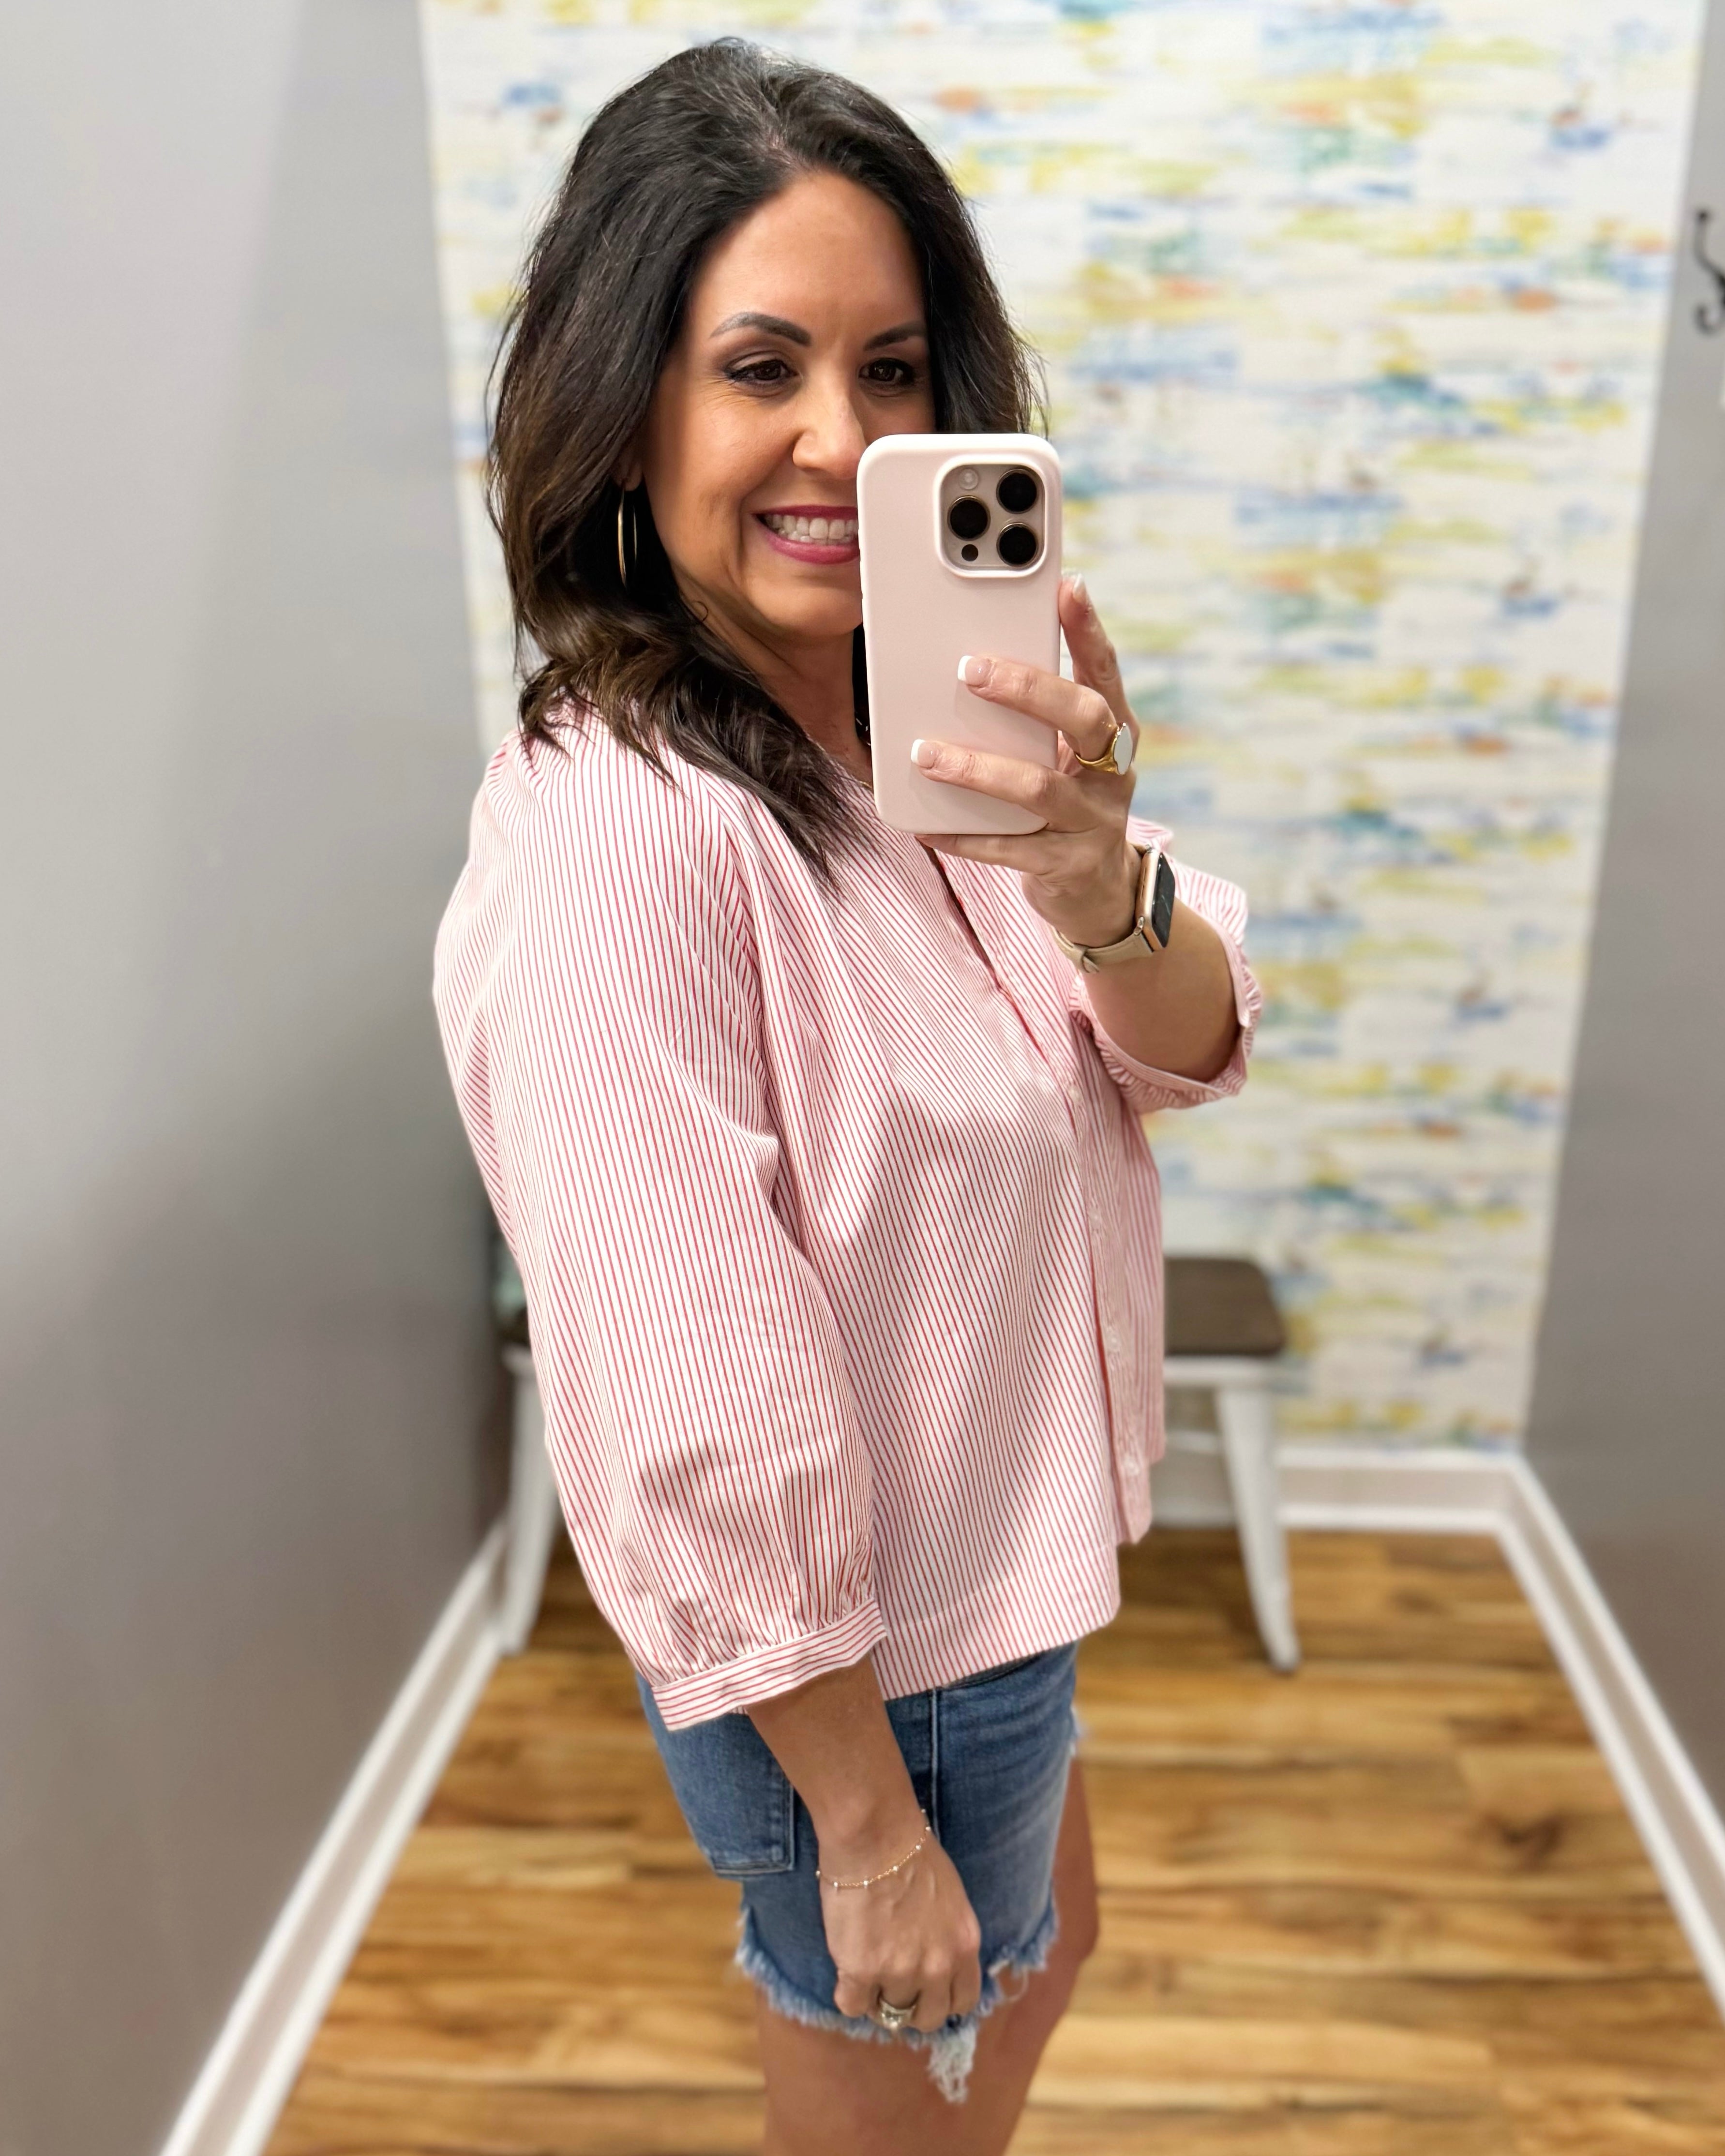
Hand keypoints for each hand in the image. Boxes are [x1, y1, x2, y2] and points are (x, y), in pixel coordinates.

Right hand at [821, 1822, 982, 2033]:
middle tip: (892, 1985)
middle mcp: (937, 1966)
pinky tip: (846, 1972)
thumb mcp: (951, 1900)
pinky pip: (852, 2006)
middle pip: (928, 2018)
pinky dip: (848, 1994)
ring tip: (865, 1971)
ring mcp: (899, 1972)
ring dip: (877, 1998)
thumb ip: (948, 1937)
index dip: (941, 1999)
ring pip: (890, 2014)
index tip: (925, 1990)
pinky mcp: (861, 1971)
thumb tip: (936, 1960)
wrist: (875, 1836)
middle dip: (911, 2007)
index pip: (963, 2001)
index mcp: (964, 1946)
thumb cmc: (912, 1855)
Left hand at [911, 575, 1140, 949]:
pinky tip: (924, 826)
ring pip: (1039, 787)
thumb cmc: (1068, 802)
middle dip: (1029, 690)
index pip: (1105, 672)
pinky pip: (1009, 849)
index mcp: (1116, 733)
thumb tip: (972, 661)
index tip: (1066, 585)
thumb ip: (1038, 716)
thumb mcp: (1066, 755)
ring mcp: (1093, 822)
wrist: (1099, 892)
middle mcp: (1114, 773)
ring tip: (926, 754)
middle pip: (1084, 719)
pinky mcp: (1066, 866)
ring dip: (978, 768)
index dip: (1088, 630)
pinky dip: (963, 836)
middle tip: (969, 669)